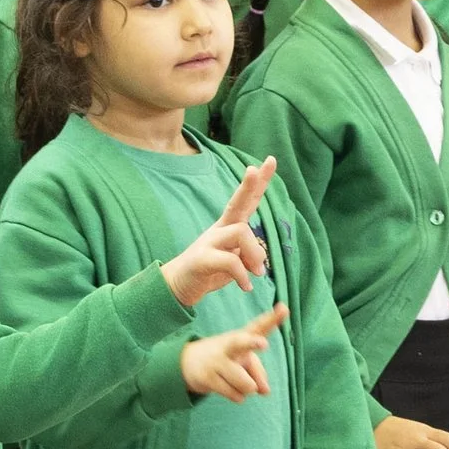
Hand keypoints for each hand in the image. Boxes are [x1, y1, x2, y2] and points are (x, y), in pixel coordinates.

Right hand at [160, 160, 273, 304]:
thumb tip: (261, 262)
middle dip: (248, 185)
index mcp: (229, 226)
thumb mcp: (236, 261)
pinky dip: (243, 276)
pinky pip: (231, 262)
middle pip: (237, 202)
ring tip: (258, 274)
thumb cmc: (210, 270)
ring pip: (241, 232)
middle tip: (254, 169)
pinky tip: (246, 287)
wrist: (178, 285)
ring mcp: (209, 242)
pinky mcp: (202, 259)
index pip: (247, 200)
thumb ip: (250, 256)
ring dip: (255, 255)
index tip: (270, 160)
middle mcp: (220, 228)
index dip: (259, 182)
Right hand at [180, 305, 287, 402]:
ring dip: (247, 389)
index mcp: (242, 336)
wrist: (187, 361)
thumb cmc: (226, 358)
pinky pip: (236, 395)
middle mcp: (229, 345)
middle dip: (252, 343)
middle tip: (262, 344)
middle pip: (242, 343)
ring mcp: (216, 361)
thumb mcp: (244, 361)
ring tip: (236, 381)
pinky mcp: (207, 377)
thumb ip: (259, 373)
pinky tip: (226, 386)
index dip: (273, 318)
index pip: (259, 325)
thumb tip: (265, 392)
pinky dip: (237, 396)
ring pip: (247, 385)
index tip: (284, 308)